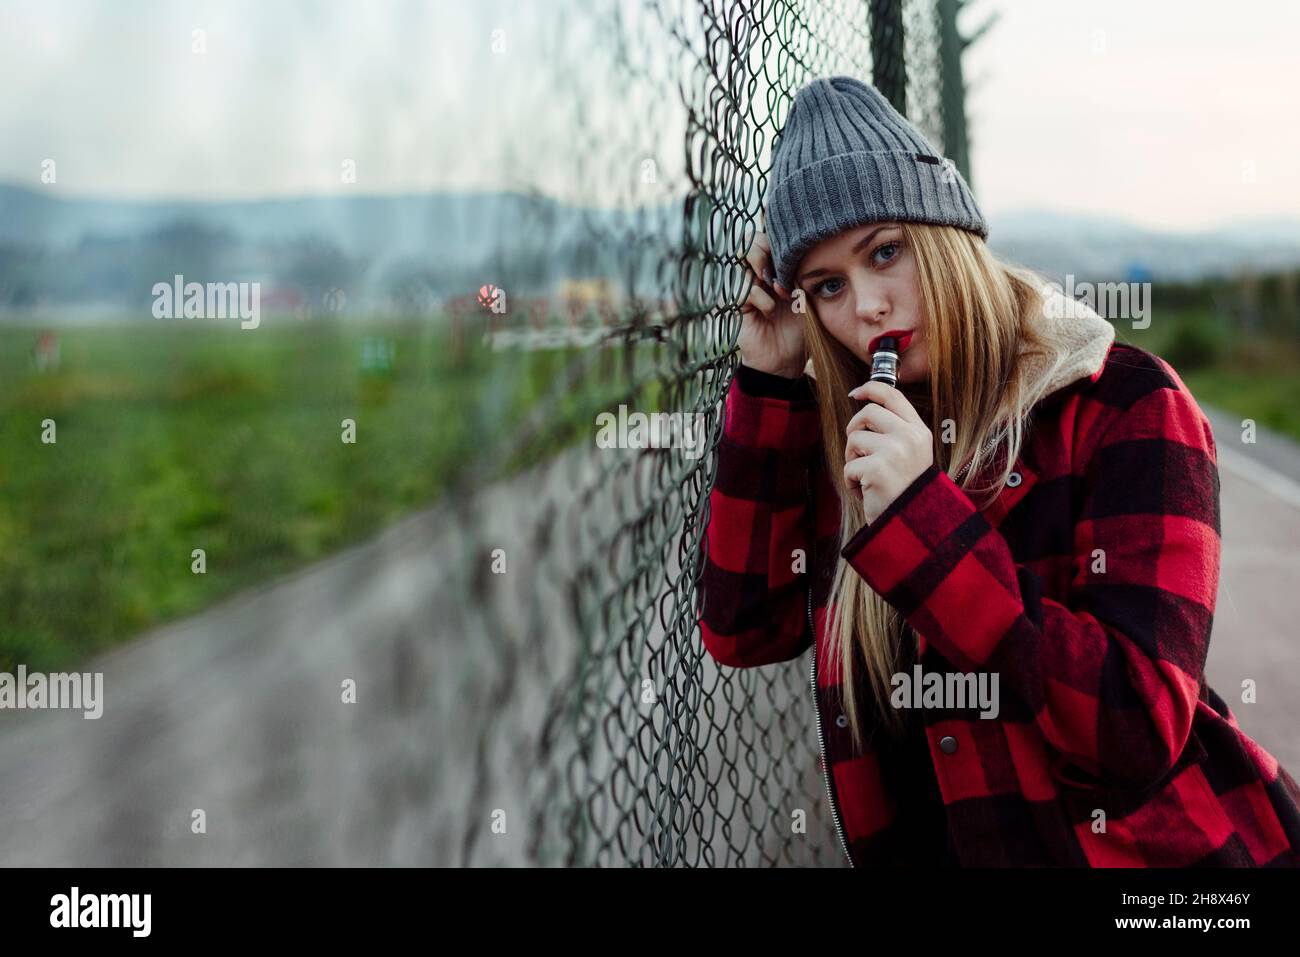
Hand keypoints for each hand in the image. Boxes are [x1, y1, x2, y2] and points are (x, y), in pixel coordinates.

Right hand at [737, 211, 805, 378]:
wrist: (786, 361)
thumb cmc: (801, 329)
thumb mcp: (810, 297)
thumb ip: (806, 274)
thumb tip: (808, 250)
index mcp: (777, 267)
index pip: (772, 236)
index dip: (782, 240)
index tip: (800, 253)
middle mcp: (759, 273)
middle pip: (753, 239)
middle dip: (769, 250)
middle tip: (784, 269)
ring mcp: (747, 287)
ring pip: (744, 258)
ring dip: (764, 269)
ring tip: (781, 290)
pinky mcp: (738, 305)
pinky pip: (745, 289)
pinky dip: (761, 298)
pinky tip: (770, 311)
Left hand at [843, 380, 933, 524]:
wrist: (912, 524)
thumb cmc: (904, 489)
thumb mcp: (909, 454)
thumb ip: (894, 431)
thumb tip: (865, 405)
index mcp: (919, 432)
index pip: (893, 396)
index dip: (871, 389)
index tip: (856, 393)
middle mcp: (910, 437)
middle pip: (867, 413)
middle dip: (854, 430)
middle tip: (858, 452)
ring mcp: (894, 452)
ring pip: (854, 440)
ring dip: (852, 460)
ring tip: (867, 477)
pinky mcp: (877, 470)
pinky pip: (848, 467)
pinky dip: (851, 482)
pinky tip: (867, 492)